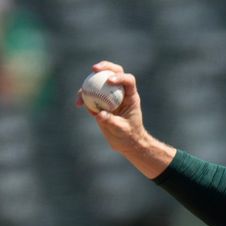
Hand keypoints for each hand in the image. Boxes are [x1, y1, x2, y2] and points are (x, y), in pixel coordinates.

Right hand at [76, 61, 174, 178]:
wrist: (125, 142)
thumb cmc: (129, 136)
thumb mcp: (122, 130)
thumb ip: (112, 121)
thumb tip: (99, 114)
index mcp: (131, 96)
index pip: (128, 80)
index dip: (120, 77)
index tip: (109, 81)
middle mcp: (121, 93)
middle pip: (114, 72)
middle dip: (105, 67)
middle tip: (94, 69)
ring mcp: (109, 96)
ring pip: (99, 81)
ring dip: (88, 82)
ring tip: (81, 93)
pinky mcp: (100, 101)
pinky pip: (90, 94)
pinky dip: (83, 97)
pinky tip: (78, 104)